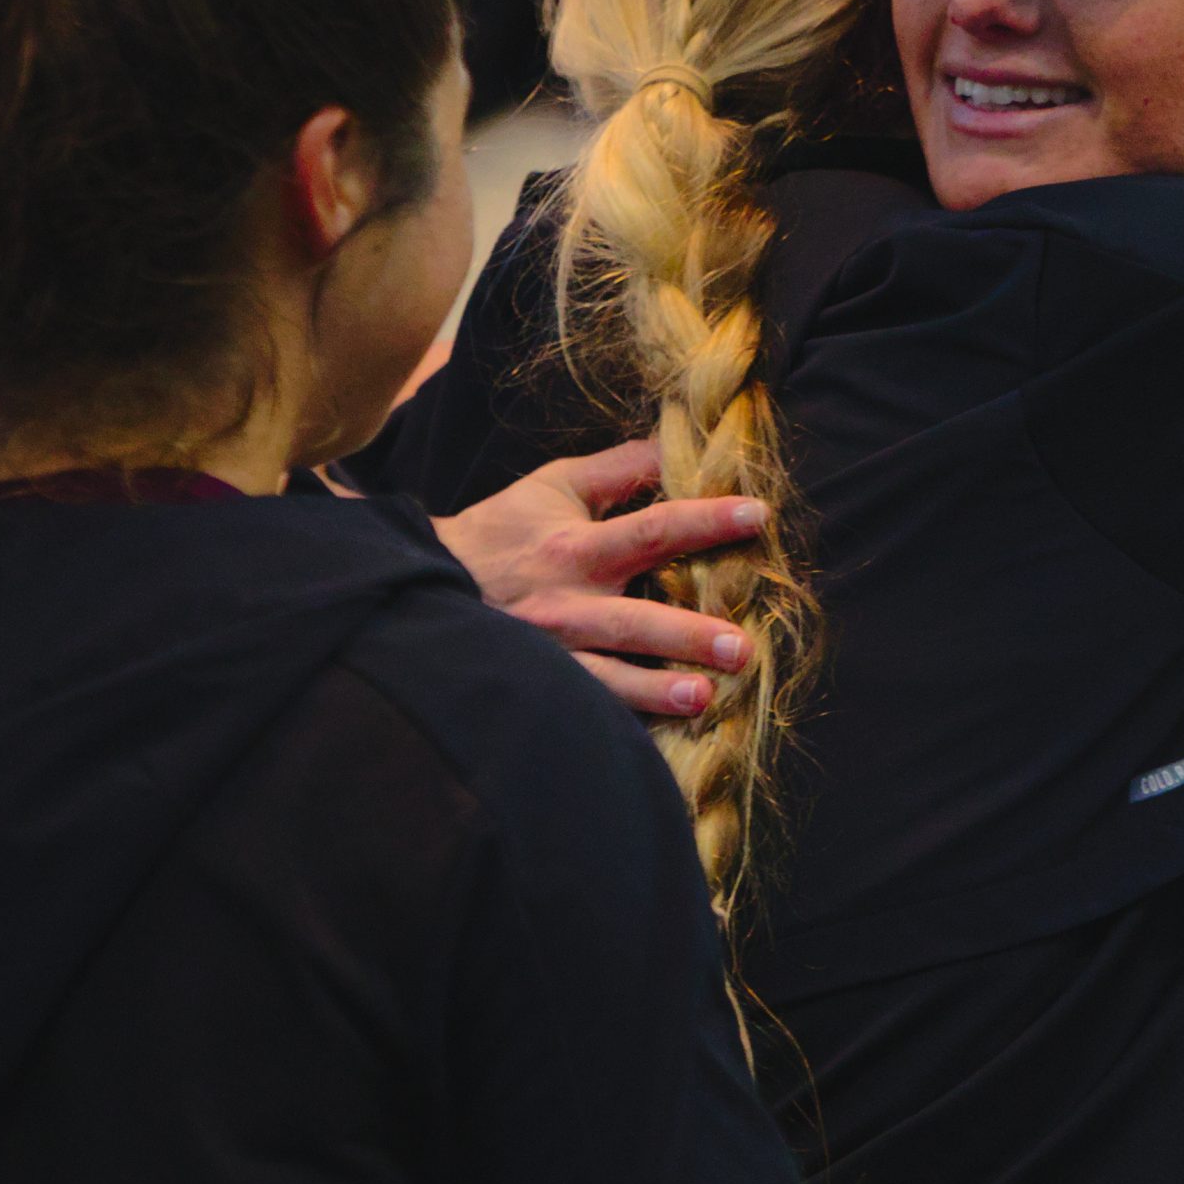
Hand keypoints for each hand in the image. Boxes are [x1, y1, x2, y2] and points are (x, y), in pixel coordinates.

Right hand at [434, 440, 764, 719]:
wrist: (426, 583)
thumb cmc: (503, 531)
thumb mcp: (557, 486)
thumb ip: (619, 470)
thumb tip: (676, 446)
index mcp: (575, 550)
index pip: (651, 530)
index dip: (704, 520)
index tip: (757, 515)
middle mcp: (565, 606)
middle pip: (633, 622)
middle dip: (688, 635)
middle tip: (743, 648)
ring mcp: (551, 655)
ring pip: (606, 678)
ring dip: (654, 692)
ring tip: (703, 698)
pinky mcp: (540, 687)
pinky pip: (583, 708)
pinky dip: (619, 722)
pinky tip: (658, 737)